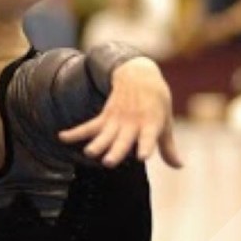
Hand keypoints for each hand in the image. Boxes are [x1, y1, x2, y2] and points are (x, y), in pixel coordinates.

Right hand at [58, 57, 182, 168]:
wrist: (138, 73)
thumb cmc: (156, 101)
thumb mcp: (165, 122)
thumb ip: (168, 147)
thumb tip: (179, 166)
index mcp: (150, 124)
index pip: (148, 138)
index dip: (145, 146)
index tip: (141, 156)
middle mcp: (132, 122)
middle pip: (122, 139)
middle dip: (115, 151)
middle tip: (108, 162)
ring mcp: (117, 119)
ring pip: (105, 134)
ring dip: (97, 143)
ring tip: (88, 153)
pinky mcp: (105, 116)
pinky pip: (89, 126)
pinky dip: (76, 132)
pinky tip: (62, 137)